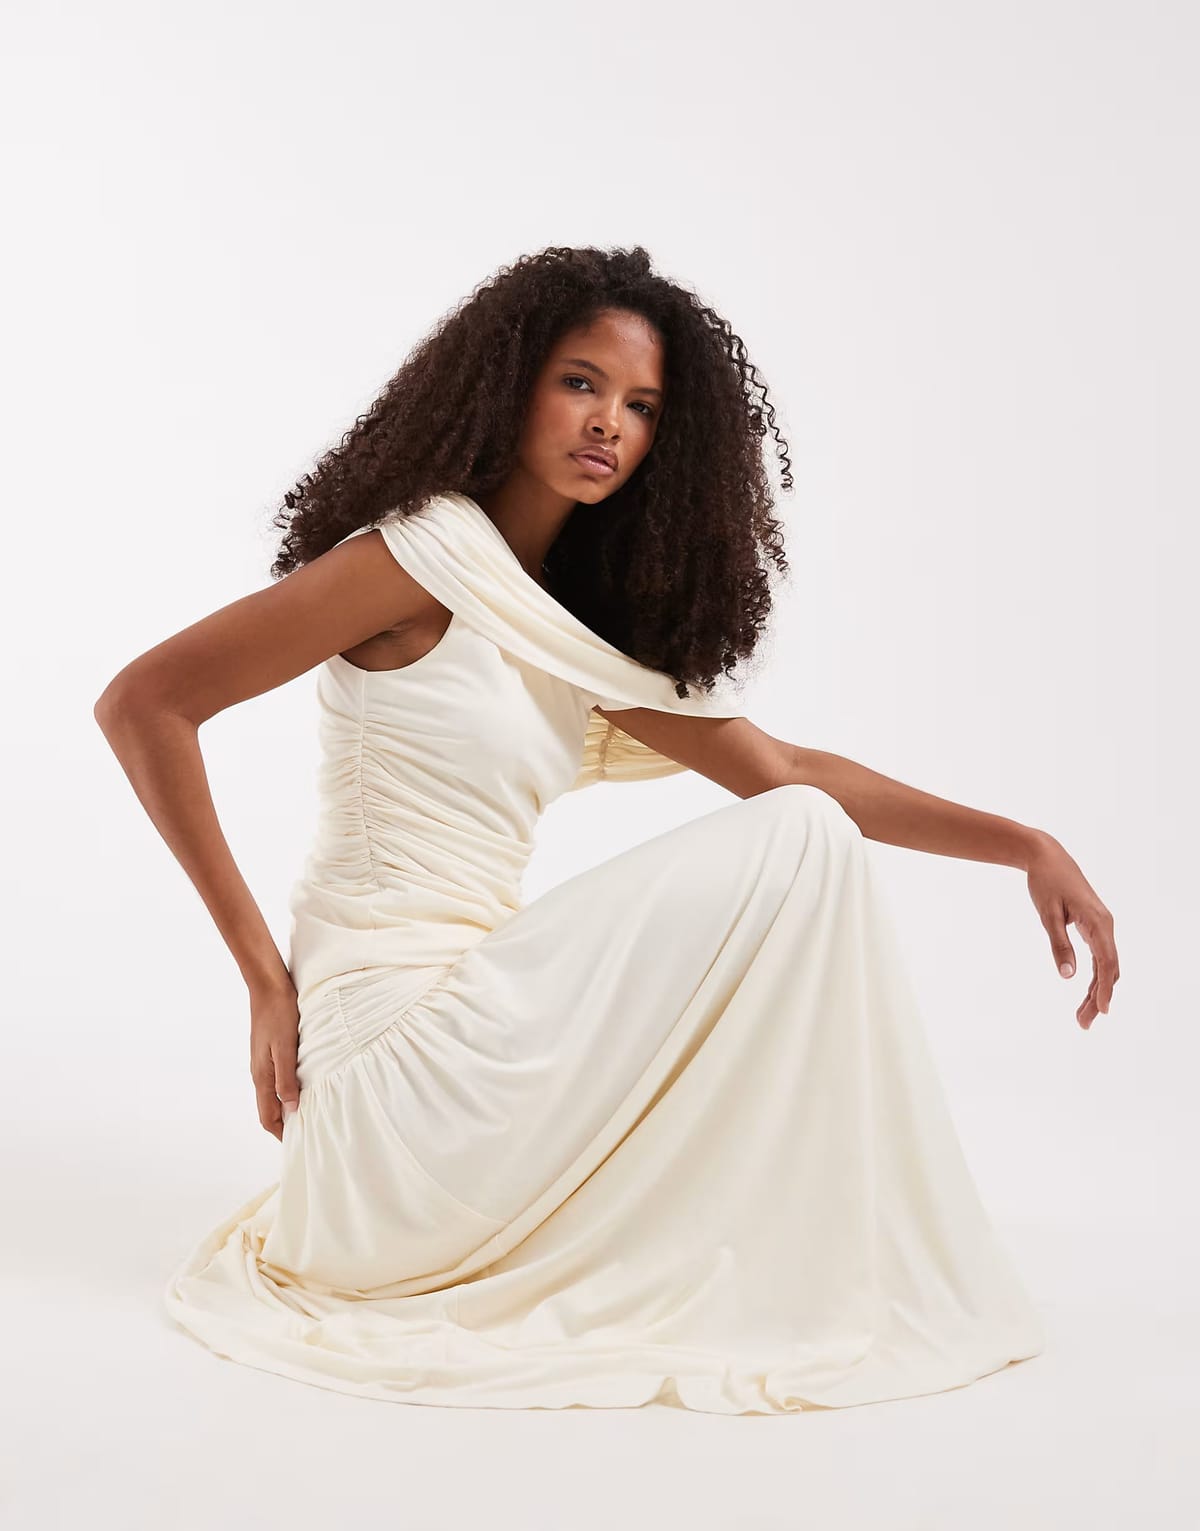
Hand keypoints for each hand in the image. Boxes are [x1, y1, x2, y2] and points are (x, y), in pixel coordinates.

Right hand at [249, 977, 300, 1139]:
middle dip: (284, 1124)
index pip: (267, 1116)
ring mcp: (263, 1062)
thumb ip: (286, 1079)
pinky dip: (287, 1091)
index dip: (281, 1133)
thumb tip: (290, 1108)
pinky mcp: (269, 1052)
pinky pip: (276, 1080)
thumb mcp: (285, 1048)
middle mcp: (259, 1072)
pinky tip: (302, 1087)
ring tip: (307, 1113)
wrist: (269, 986)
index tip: (298, 1142)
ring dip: (286, 1107)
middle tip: (307, 1131)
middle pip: (269, 1109)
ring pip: (272, 1094)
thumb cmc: (279, 1014)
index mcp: (262, 1075)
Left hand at [1024, 831, 1119, 1029]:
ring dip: (1096, 990)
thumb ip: (1059, 945)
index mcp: (1098, 922)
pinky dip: (1094, 975)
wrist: (1046, 856)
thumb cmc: (1045, 882)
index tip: (1101, 1010)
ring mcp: (1101, 925)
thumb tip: (1068, 975)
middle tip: (1083, 1024)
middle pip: (1108, 969)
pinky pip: (1099, 956)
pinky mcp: (1093, 925)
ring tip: (1082, 1016)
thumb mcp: (1048, 915)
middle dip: (1098, 997)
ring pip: (1105, 965)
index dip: (1104, 989)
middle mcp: (1105, 925)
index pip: (1107, 962)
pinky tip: (1086, 991)